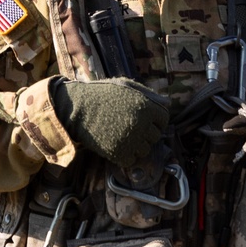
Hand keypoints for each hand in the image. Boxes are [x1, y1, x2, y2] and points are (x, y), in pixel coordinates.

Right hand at [50, 77, 170, 167]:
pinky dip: (126, 156)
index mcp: (145, 106)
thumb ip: (148, 94)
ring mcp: (130, 139)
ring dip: (136, 146)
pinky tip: (117, 145)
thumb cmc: (102, 94)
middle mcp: (141, 124)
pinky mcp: (118, 152)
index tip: (145, 121)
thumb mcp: (126, 86)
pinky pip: (132, 160)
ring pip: (144, 150)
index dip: (155, 120)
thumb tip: (168, 102)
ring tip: (123, 136)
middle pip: (155, 136)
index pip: (164, 119)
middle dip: (146, 133)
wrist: (77, 108)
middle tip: (131, 128)